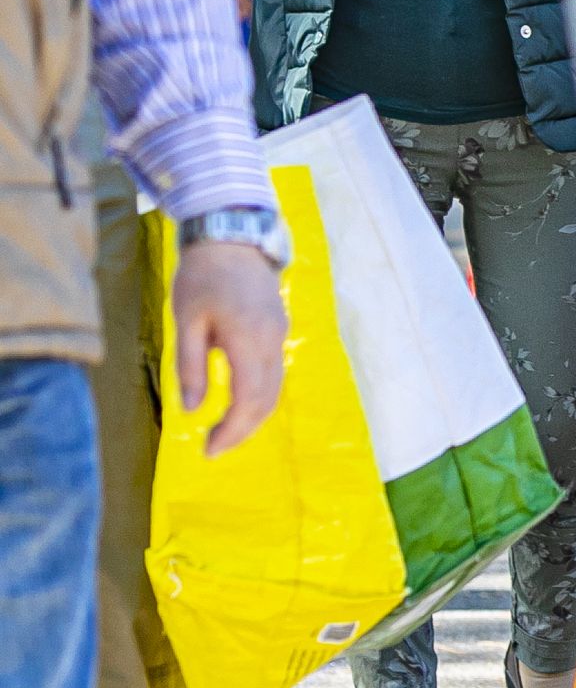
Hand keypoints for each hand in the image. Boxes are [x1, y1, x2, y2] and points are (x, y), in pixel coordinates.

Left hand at [170, 239, 287, 456]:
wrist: (232, 238)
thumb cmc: (201, 277)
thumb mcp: (185, 321)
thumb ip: (191, 367)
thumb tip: (193, 409)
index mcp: (247, 339)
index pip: (248, 399)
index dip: (232, 430)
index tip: (208, 449)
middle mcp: (272, 341)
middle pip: (266, 399)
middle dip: (242, 430)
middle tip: (213, 447)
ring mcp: (279, 334)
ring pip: (275, 388)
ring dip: (253, 416)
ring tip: (225, 431)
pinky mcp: (278, 329)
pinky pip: (274, 372)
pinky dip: (259, 396)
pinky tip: (238, 402)